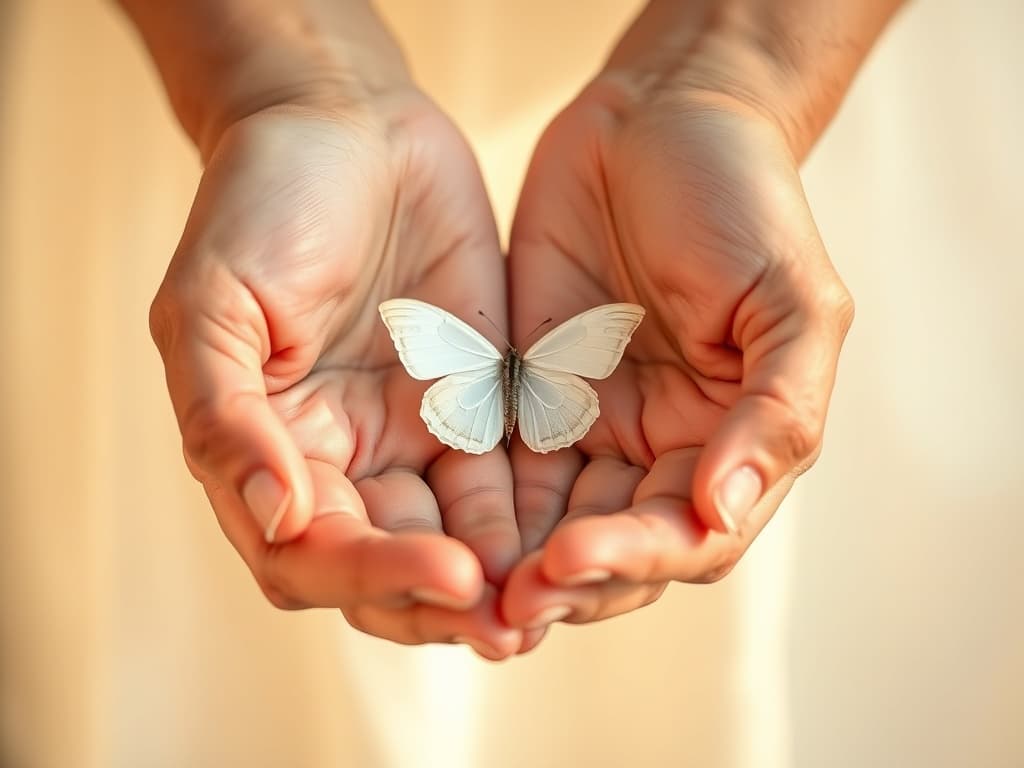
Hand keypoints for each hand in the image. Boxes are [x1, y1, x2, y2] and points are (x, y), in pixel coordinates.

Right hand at [149, 92, 529, 657]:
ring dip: (496, 579)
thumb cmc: (260, 202)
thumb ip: (227, 415)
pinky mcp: (473, 405)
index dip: (371, 574)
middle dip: (441, 601)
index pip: (312, 552)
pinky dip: (530, 516)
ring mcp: (409, 436)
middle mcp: (340, 460)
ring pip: (452, 539)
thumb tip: (276, 521)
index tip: (445, 570)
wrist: (344, 123)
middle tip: (508, 623)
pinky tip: (571, 535)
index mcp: (270, 450)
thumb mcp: (212, 302)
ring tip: (551, 601)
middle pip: (386, 565)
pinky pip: (504, 478)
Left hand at [502, 73, 853, 627]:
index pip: (687, 534)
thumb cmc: (744, 201)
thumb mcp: (791, 301)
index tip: (569, 558)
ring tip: (462, 590)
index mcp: (731, 442)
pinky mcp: (528, 396)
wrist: (660, 117)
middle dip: (564, 583)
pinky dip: (476, 506)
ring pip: (550, 525)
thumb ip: (776, 410)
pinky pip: (499, 467)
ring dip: (512, 565)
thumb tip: (724, 512)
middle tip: (505, 605)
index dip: (634, 558)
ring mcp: (591, 427)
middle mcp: (660, 450)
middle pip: (614, 549)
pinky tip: (438, 530)